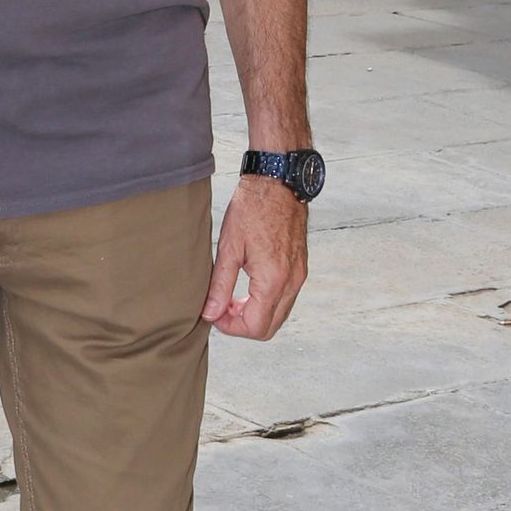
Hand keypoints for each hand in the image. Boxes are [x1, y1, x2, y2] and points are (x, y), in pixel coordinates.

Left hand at [202, 176, 307, 339]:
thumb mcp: (228, 247)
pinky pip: (286, 299)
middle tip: (221, 308)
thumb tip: (210, 313)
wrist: (278, 182)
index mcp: (273, 280)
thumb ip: (220, 285)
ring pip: (279, 315)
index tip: (214, 313)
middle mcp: (292, 282)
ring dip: (255, 314)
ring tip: (232, 297)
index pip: (255, 327)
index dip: (231, 327)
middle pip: (269, 328)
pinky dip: (267, 302)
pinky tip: (248, 286)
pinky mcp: (300, 268)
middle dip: (243, 324)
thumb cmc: (253, 208)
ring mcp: (299, 275)